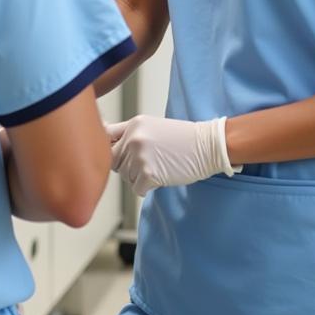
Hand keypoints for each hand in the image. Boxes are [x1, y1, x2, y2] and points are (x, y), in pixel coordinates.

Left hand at [106, 115, 240, 194]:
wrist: (209, 146)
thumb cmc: (183, 139)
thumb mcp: (153, 127)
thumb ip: (131, 134)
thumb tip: (108, 144)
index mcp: (134, 125)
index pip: (106, 138)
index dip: (110, 149)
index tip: (115, 155)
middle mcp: (133, 138)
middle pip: (115, 161)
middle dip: (128, 166)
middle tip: (148, 163)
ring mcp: (140, 156)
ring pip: (126, 176)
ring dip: (139, 177)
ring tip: (159, 166)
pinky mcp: (148, 174)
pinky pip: (137, 189)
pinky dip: (147, 188)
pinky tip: (162, 177)